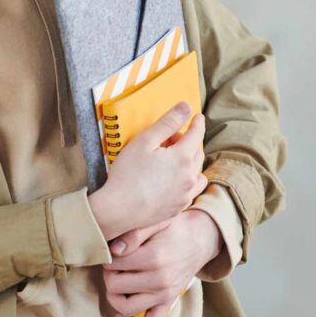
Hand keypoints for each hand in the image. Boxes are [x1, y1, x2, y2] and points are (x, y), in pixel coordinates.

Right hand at [88, 102, 207, 240]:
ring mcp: (186, 194)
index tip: (197, 117)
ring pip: (197, 173)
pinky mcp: (179, 207)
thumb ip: (167, 122)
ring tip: (171, 160)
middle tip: (168, 139)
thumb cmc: (128, 173)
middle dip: (187, 142)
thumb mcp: (145, 141)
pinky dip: (187, 180)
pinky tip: (172, 179)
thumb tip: (186, 106)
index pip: (196, 134)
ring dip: (190, 163)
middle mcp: (190, 177)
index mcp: (183, 157)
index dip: (197, 123)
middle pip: (197, 152)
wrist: (118, 209)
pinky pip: (191, 189)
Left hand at [101, 208, 222, 316]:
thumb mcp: (156, 221)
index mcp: (154, 257)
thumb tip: (114, 250)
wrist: (200, 239)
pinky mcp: (168, 304)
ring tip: (116, 281)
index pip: (114, 263)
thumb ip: (134, 233)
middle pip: (115, 286)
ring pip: (125, 308)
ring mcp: (164, 295)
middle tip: (112, 264)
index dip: (106, 256)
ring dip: (113, 296)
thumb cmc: (173, 228)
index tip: (111, 250)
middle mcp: (159, 280)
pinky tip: (121, 312)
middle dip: (108, 274)